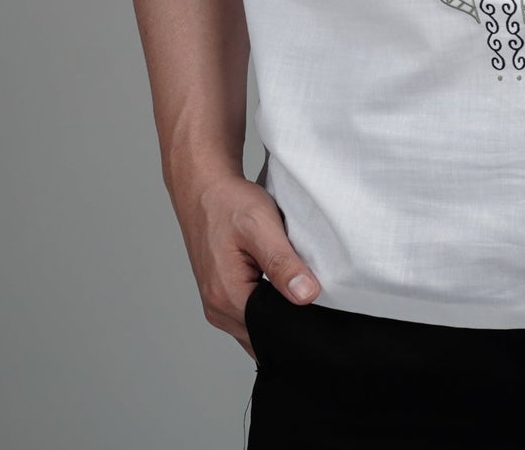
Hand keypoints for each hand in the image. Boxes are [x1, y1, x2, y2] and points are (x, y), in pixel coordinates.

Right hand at [170, 167, 321, 361]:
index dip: (298, 323)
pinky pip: (249, 316)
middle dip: (289, 322)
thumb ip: (282, 263)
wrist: (204, 189)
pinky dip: (267, 307)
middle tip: (313, 295)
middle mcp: (217, 310)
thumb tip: (307, 296)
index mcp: (226, 297)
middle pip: (264, 335)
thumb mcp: (261, 226)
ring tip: (296, 287)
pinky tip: (280, 287)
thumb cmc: (229, 203)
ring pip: (257, 328)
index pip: (271, 333)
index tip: (319, 305)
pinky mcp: (221, 297)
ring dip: (277, 314)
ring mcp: (217, 306)